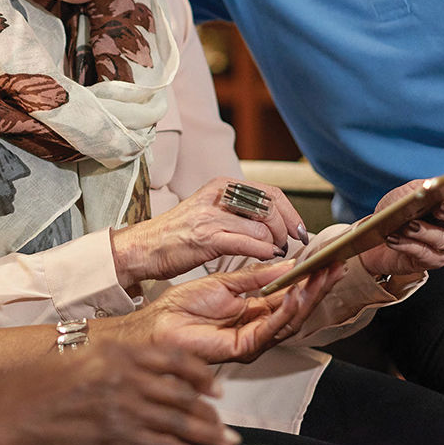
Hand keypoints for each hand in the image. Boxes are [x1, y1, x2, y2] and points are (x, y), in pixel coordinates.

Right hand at [0, 341, 239, 444]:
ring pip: (178, 421)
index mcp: (113, 351)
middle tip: (226, 423)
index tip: (215, 386)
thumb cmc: (33, 387)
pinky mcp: (114, 440)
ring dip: (207, 434)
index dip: (201, 373)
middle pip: (182, 392)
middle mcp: (122, 377)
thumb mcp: (76, 358)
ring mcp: (120, 410)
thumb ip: (112, 363)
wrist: (5, 416)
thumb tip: (146, 375)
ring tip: (225, 442)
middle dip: (209, 411)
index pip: (173, 358)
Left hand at [109, 262, 344, 363]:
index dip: (309, 279)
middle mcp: (259, 327)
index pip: (290, 294)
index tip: (325, 260)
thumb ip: (257, 277)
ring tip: (322, 277)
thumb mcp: (225, 283)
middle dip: (318, 287)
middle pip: (297, 308)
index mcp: (255, 311)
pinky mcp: (244, 348)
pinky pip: (270, 329)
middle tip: (335, 267)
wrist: (158, 323)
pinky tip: (296, 295)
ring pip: (290, 320)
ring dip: (308, 297)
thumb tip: (287, 266)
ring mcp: (253, 340)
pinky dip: (286, 311)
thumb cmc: (184, 306)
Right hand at [110, 177, 308, 285]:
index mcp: (221, 185)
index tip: (299, 231)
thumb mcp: (210, 211)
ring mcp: (211, 215)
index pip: (270, 192)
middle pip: (270, 207)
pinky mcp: (206, 237)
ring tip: (272, 255)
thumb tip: (275, 221)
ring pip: (262, 227)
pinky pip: (247, 243)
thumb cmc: (179, 234)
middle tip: (285, 246)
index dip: (290, 213)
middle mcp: (218, 195)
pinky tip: (264, 258)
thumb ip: (239, 211)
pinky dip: (262, 252)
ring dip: (274, 245)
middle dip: (285, 230)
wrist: (144, 247)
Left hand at [358, 180, 443, 277]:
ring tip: (409, 225)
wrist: (378, 232)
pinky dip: (407, 245)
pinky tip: (394, 238)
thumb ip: (423, 187)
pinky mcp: (431, 261)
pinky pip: (423, 254)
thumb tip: (433, 186)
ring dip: (425, 231)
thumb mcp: (409, 192)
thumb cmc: (399, 209)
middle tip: (440, 207)